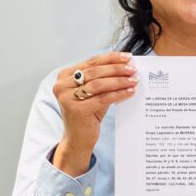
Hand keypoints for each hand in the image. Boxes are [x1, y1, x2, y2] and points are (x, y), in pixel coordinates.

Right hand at [52, 51, 137, 176]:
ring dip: (119, 81)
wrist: (78, 138)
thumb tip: (126, 66)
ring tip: (134, 80)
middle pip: (95, 71)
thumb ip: (103, 78)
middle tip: (132, 68)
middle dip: (116, 69)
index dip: (110, 58)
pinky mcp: (77, 110)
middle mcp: (62, 85)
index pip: (91, 62)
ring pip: (98, 84)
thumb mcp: (93, 92)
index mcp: (64, 76)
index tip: (127, 57)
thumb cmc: (87, 113)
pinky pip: (102, 98)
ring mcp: (67, 98)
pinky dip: (118, 93)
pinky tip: (129, 92)